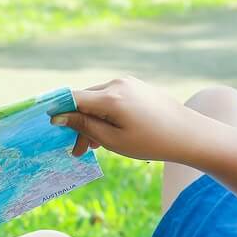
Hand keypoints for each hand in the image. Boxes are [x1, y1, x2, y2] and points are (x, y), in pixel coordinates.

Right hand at [50, 76, 200, 163]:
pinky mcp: (136, 87)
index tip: (47, 127)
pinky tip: (110, 134)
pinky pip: (111, 99)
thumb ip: (85, 127)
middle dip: (78, 125)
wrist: (190, 134)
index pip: (72, 98)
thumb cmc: (152, 142)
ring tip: (96, 147)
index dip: (57, 111)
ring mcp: (128, 83)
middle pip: (84, 100)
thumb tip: (59, 117)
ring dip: (92, 122)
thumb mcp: (114, 140)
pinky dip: (105, 115)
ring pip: (97, 101)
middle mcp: (117, 84)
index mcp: (110, 97)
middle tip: (78, 152)